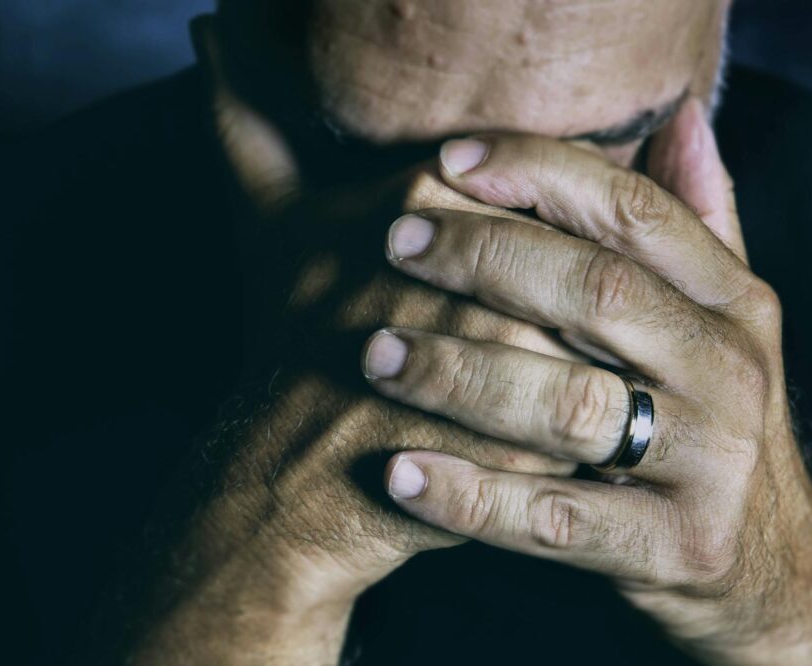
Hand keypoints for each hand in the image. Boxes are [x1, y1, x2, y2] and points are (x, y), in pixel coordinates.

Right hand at [133, 21, 580, 665]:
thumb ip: (244, 114)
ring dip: (596, 339)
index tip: (507, 266)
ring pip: (603, 316)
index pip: (535, 171)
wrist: (289, 476)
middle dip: (568, 280)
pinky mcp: (539, 429)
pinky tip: (561, 408)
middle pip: (577, 239)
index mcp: (426, 192)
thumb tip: (206, 24)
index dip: (537, 215)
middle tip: (528, 325)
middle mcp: (479, 259)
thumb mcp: (264, 218)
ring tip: (555, 367)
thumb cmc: (286, 339)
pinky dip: (599, 397)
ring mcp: (512, 348)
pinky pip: (605, 392)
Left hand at [363, 99, 811, 664]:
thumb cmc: (707, 425)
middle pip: (598, 293)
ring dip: (461, 374)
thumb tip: (680, 117)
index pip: (635, 212)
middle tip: (395, 243)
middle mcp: (729, 372)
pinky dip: (472, 497)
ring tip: (376, 353)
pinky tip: (401, 472)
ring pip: (569, 405)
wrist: (768, 568)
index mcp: (732, 304)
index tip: (450, 157)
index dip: (541, 174)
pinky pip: (555, 519)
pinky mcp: (675, 547)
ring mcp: (709, 464)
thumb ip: (698, 227)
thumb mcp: (719, 326)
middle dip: (487, 257)